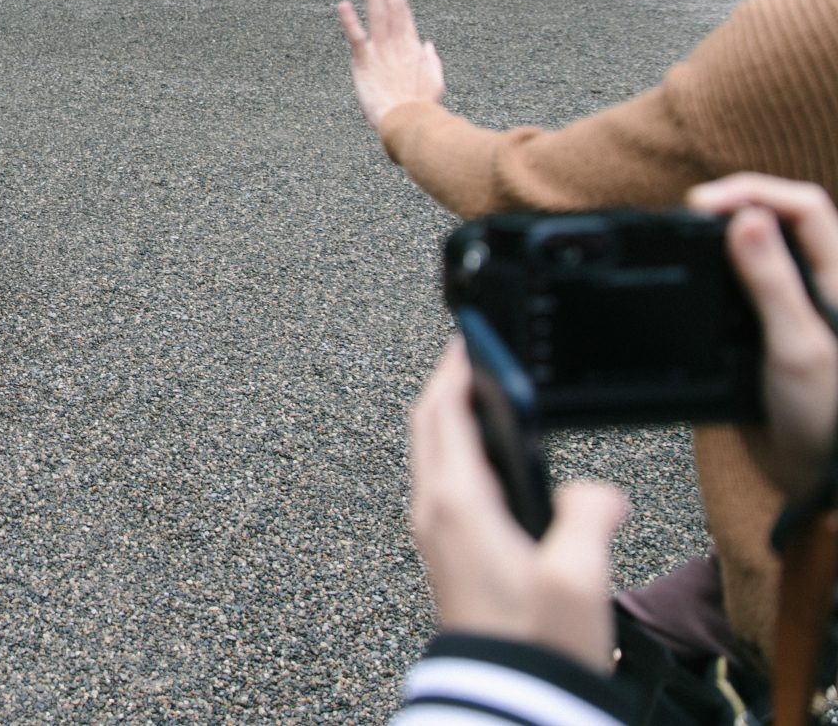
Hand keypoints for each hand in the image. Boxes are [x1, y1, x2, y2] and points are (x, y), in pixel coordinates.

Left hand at [336, 0, 445, 131]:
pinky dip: (349, 21)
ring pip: (378, 16)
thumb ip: (431, 62)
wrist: (408, 125)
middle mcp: (397, 44)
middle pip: (394, 8)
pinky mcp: (365, 62)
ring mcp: (381, 51)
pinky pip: (356, 37)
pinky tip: (342, 5)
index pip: (404, 12)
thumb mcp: (433, 82)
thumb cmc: (420, 108)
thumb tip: (428, 45)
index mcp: (411, 47)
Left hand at [409, 340, 629, 672]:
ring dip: (446, 418)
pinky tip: (487, 461)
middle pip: (427, 427)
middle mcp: (435, 511)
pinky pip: (442, 483)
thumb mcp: (576, 577)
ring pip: (430, 455)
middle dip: (444, 384)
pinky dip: (455, 452)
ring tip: (479, 396)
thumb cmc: (534, 642)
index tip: (466, 336)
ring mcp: (436, 533)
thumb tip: (598, 492)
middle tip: (468, 353)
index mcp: (457, 501)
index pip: (443, 414)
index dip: (454, 370)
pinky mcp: (447, 554)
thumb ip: (589, 518)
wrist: (506, 693)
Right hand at [687, 175, 837, 497]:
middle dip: (732, 206)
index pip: (803, 207)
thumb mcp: (798, 346)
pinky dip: (710, 277)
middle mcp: (818, 285)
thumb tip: (745, 218)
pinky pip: (736, 290)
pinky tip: (687, 282)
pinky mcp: (764, 332)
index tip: (701, 203)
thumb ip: (773, 282)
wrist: (821, 480)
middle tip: (685, 218)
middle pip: (777, 219)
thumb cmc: (829, 418)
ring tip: (682, 241)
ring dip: (719, 239)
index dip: (753, 192)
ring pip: (755, 251)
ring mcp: (791, 308)